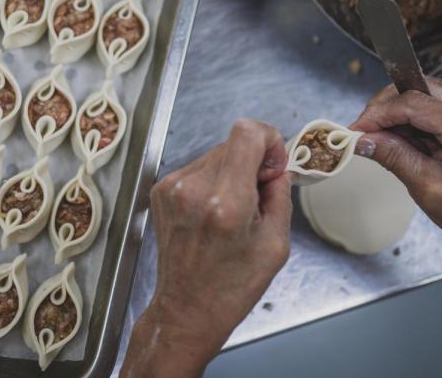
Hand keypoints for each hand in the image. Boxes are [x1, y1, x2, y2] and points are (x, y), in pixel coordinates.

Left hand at [120, 120, 291, 377]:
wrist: (187, 309)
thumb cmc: (232, 285)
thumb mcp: (275, 243)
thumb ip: (279, 194)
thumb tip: (277, 165)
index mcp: (226, 202)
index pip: (247, 132)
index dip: (269, 140)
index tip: (273, 165)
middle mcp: (194, 189)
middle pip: (233, 142)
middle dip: (253, 161)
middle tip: (258, 195)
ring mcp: (172, 188)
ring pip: (216, 154)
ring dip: (232, 172)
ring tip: (234, 211)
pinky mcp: (161, 191)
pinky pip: (198, 169)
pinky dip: (212, 182)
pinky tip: (215, 213)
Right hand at [351, 81, 441, 265]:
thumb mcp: (427, 187)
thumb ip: (393, 156)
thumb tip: (361, 138)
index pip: (412, 102)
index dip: (378, 113)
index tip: (356, 129)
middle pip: (417, 89)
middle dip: (385, 111)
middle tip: (365, 134)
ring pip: (423, 92)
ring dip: (399, 114)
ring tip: (388, 142)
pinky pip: (434, 102)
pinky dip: (414, 118)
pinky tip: (408, 139)